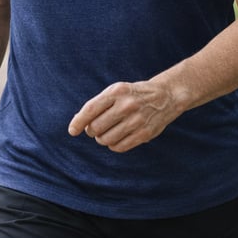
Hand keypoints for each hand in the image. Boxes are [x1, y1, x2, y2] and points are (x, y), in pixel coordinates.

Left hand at [68, 80, 182, 152]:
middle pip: (96, 127)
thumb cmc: (132, 94)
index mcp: (116, 92)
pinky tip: (115, 140)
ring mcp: (137, 120)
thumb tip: (78, 122)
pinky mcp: (145, 133)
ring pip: (106, 139)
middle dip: (91, 131)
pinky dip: (113, 146)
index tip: (72, 131)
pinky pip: (120, 147)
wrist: (165, 96)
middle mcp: (126, 105)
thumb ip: (98, 105)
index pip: (90, 109)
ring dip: (102, 139)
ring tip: (106, 134)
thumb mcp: (116, 91)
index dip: (78, 122)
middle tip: (94, 129)